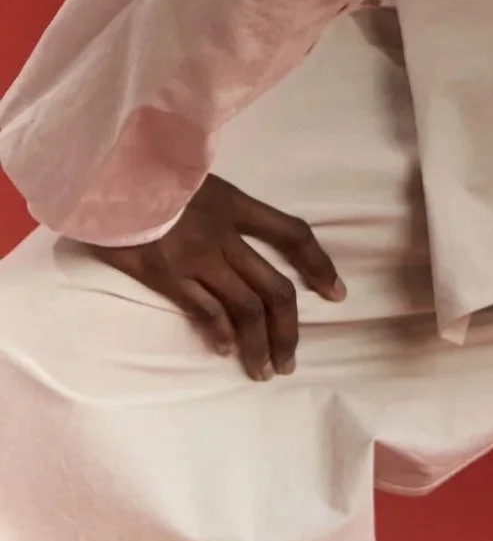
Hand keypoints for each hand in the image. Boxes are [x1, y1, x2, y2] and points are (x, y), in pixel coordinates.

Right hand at [81, 175, 345, 377]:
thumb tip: (235, 233)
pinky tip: (226, 349)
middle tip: (290, 360)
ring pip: (245, 308)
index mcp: (237, 204)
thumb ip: (220, 206)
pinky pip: (203, 309)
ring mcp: (198, 255)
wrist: (107, 170)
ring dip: (259, 344)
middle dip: (288, 330)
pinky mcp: (166, 272)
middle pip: (275, 288)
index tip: (337, 294)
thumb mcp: (196, 178)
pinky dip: (220, 332)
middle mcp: (225, 233)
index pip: (293, 235)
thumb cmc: (149, 171)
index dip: (320, 265)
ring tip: (263, 370)